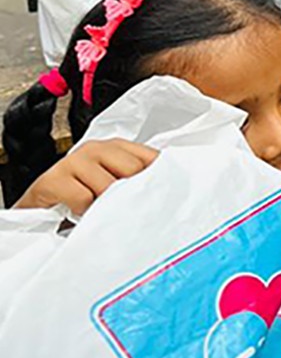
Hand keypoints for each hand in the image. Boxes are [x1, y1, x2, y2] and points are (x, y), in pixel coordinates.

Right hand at [17, 139, 157, 213]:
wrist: (38, 206)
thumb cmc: (80, 194)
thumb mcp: (112, 183)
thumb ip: (134, 180)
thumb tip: (166, 190)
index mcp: (116, 146)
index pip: (150, 157)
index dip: (157, 178)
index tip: (159, 196)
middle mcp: (97, 148)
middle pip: (133, 170)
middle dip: (129, 193)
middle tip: (120, 207)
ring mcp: (74, 160)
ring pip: (109, 186)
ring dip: (104, 205)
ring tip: (96, 209)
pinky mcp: (54, 179)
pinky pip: (83, 199)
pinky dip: (83, 211)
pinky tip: (77, 210)